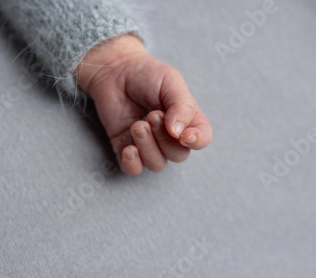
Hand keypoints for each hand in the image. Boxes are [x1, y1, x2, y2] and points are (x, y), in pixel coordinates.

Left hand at [77, 34, 211, 174]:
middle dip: (164, 138)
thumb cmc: (146, 74)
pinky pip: (133, 169)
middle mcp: (170, 136)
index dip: (197, 141)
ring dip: (147, 147)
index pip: (202, 139)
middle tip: (152, 115)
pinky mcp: (125, 148)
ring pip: (156, 164)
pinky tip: (128, 149)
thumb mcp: (170, 82)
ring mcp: (148, 145)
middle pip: (178, 155)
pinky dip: (132, 163)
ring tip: (137, 125)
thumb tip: (179, 133)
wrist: (114, 71)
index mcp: (188, 119)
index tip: (184, 135)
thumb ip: (181, 105)